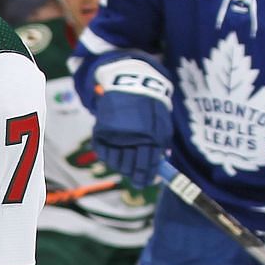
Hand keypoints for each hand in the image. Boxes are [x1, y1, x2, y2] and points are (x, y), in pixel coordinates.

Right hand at [89, 54, 173, 189]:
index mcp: (153, 137)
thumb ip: (161, 143)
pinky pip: (104, 153)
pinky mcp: (103, 131)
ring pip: (118, 163)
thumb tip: (160, 164)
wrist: (131, 82)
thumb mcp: (162, 122)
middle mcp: (136, 138)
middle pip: (134, 166)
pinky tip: (115, 158)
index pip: (150, 164)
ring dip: (123, 168)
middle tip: (137, 182)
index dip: (148, 176)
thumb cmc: (150, 104)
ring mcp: (118, 135)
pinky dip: (109, 158)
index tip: (146, 182)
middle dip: (136, 177)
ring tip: (126, 168)